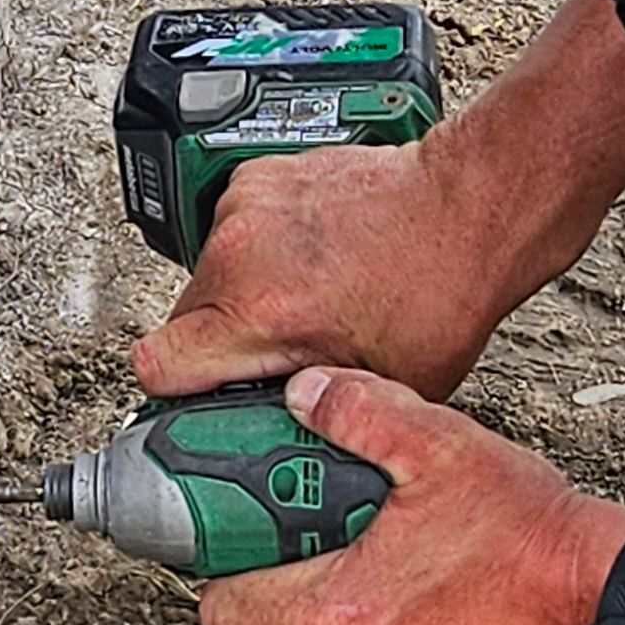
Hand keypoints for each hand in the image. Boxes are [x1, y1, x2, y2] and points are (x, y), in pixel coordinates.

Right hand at [132, 140, 512, 403]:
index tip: (199, 402)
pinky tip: (311, 263)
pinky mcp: (256, 177)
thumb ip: (307, 417)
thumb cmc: (440, 291)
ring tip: (305, 302)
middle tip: (275, 357)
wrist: (468, 208)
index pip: (157, 366)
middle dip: (222, 347)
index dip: (176, 393)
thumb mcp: (375, 388)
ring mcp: (244, 205)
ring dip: (242, 298)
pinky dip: (261, 252)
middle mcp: (237, 251)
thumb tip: (275, 448)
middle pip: (184, 321)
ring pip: (209, 277)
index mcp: (257, 310)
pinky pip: (233, 232)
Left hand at [198, 368, 624, 624]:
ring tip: (406, 573)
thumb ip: (355, 411)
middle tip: (352, 541)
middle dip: (307, 584)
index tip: (249, 543)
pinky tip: (437, 613)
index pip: (225, 610)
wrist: (605, 597)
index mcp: (336, 612)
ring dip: (356, 622)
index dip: (229, 570)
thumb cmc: (528, 534)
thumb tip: (302, 395)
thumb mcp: (437, 445)